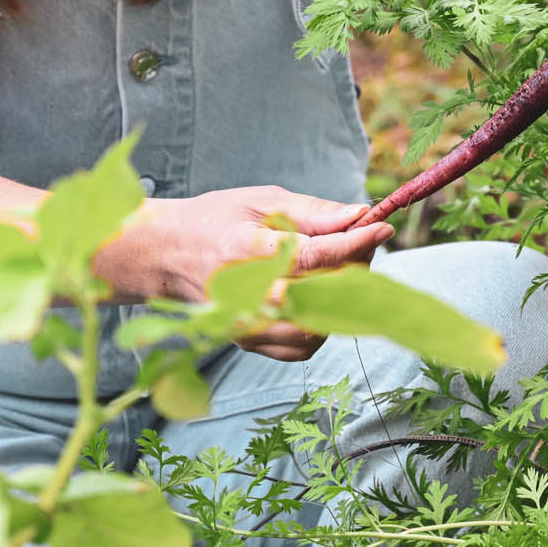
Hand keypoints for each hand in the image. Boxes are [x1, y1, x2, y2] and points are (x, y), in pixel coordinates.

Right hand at [118, 185, 393, 361]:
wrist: (166, 255)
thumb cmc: (214, 219)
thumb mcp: (261, 201)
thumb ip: (313, 212)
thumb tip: (359, 216)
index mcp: (247, 254)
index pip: (313, 257)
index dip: (354, 244)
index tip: (381, 228)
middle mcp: (246, 298)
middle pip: (322, 295)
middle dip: (355, 267)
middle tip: (362, 242)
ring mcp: (247, 326)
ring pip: (318, 327)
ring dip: (342, 299)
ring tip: (342, 268)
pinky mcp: (249, 343)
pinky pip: (302, 346)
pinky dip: (323, 323)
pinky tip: (322, 295)